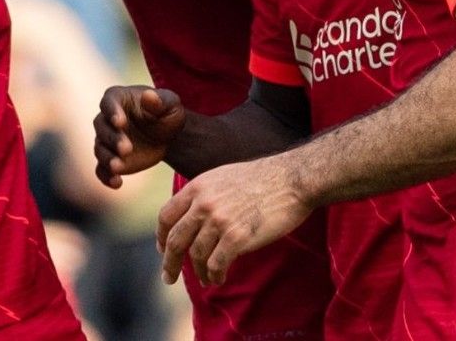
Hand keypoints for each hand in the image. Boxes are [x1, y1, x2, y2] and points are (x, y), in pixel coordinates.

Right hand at [94, 86, 186, 188]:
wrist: (168, 136)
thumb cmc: (167, 113)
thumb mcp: (171, 104)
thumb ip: (160, 100)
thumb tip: (148, 96)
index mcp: (118, 99)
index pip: (109, 102)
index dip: (112, 112)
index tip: (120, 122)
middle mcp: (107, 119)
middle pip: (102, 128)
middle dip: (113, 139)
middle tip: (127, 149)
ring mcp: (106, 140)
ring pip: (100, 149)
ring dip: (108, 159)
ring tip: (119, 167)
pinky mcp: (110, 159)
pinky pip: (101, 169)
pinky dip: (106, 177)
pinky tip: (117, 183)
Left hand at [157, 154, 310, 285]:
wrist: (294, 179)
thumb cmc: (264, 178)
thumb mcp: (224, 177)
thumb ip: (204, 195)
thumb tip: (190, 218)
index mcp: (198, 187)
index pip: (166, 216)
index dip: (161, 236)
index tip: (164, 249)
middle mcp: (204, 203)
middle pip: (175, 240)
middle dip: (170, 263)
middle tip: (168, 278)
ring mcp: (220, 220)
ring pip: (196, 255)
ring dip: (199, 272)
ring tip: (206, 279)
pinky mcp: (238, 237)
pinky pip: (216, 264)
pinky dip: (215, 275)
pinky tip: (219, 278)